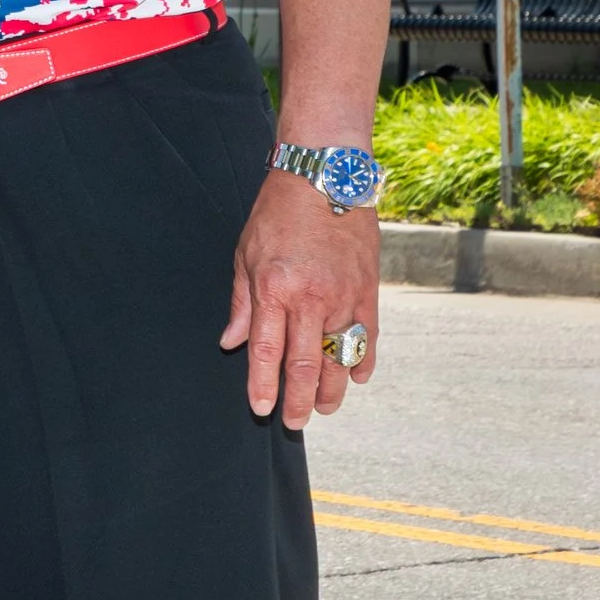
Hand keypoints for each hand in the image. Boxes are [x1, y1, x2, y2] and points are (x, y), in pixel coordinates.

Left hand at [220, 168, 379, 425]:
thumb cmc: (278, 212)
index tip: (261, 410)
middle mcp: (310, 298)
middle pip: (306, 364)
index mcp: (274, 289)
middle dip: (300, 400)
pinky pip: (367, 337)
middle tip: (296, 423)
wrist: (325, 177)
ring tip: (324, 407)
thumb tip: (231, 343)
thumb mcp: (245, 254)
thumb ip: (241, 303)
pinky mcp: (368, 290)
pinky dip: (363, 361)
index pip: (267, 352)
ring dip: (332, 389)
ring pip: (340, 357)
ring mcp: (344, 296)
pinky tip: (356, 379)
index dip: (263, 386)